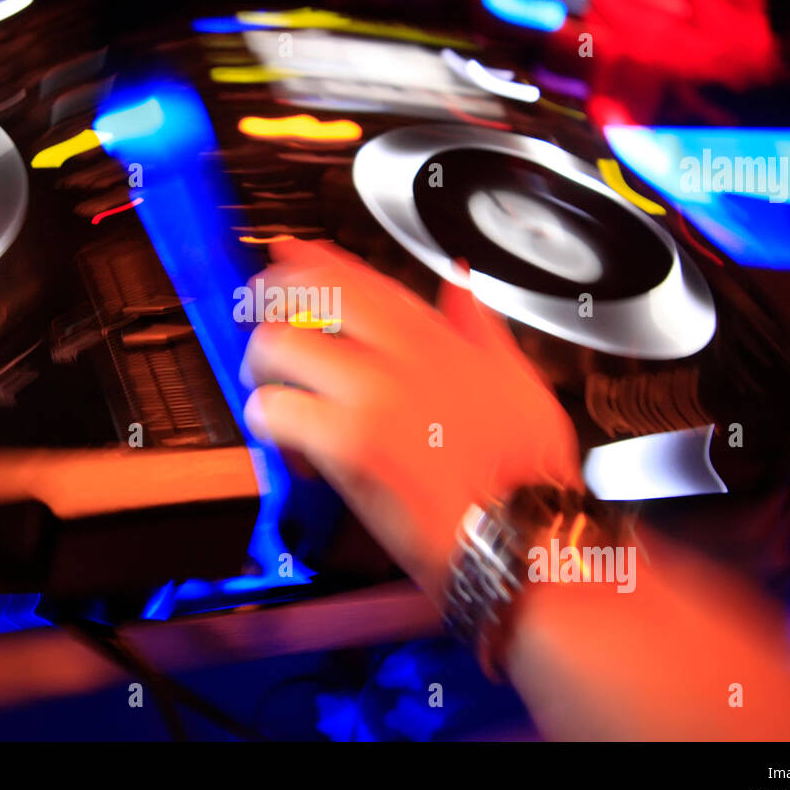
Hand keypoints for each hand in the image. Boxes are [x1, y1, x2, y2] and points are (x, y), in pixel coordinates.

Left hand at [240, 238, 580, 598]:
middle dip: (272, 306)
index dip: (313, 259)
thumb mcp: (519, 383)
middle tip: (265, 332)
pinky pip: (277, 411)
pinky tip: (286, 443)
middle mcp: (403, 356)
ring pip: (281, 347)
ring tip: (271, 395)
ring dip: (264, 370)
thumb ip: (481, 327)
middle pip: (311, 296)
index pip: (361, 279)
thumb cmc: (524, 475)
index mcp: (437, 339)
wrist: (524, 536)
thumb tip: (461, 284)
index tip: (285, 252)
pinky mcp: (353, 442)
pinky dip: (268, 425)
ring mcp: (376, 395)